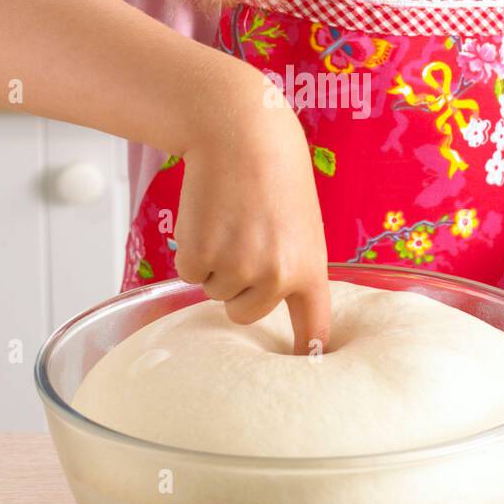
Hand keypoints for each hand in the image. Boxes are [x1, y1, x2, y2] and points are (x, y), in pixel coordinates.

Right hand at [174, 66, 330, 354]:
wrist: (242, 134)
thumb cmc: (274, 175)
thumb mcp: (302, 225)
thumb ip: (292, 268)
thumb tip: (274, 303)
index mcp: (309, 269)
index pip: (313, 329)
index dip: (305, 353)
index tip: (303, 370)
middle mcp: (276, 276)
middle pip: (245, 313)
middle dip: (238, 286)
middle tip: (244, 238)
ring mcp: (238, 268)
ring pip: (215, 291)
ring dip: (215, 263)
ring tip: (230, 220)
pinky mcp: (201, 255)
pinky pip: (190, 274)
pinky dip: (191, 251)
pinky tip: (208, 218)